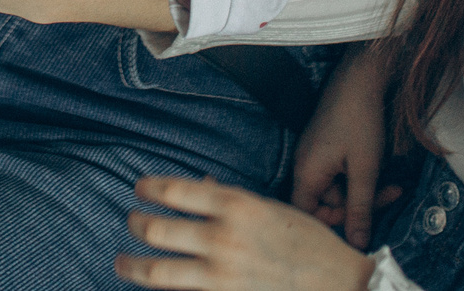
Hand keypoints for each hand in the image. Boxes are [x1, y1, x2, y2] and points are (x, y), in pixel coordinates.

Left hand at [118, 176, 373, 289]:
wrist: (340, 287)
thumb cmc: (309, 244)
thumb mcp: (271, 209)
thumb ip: (230, 198)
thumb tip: (196, 182)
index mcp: (238, 206)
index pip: (175, 191)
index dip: (149, 188)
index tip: (140, 189)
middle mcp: (224, 240)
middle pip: (155, 230)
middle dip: (136, 225)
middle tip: (131, 224)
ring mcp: (222, 277)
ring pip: (156, 273)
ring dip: (132, 267)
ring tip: (123, 263)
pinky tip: (154, 289)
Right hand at [292, 44, 401, 248]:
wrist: (362, 77)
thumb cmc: (359, 120)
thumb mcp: (365, 170)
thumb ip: (360, 209)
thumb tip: (357, 244)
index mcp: (306, 173)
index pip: (306, 215)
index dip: (330, 226)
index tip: (359, 225)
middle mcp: (305, 165)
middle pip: (327, 203)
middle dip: (359, 205)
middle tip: (390, 196)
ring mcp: (316, 155)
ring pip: (339, 188)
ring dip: (365, 190)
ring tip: (392, 182)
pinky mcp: (327, 147)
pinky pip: (341, 173)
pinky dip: (361, 176)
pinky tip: (380, 168)